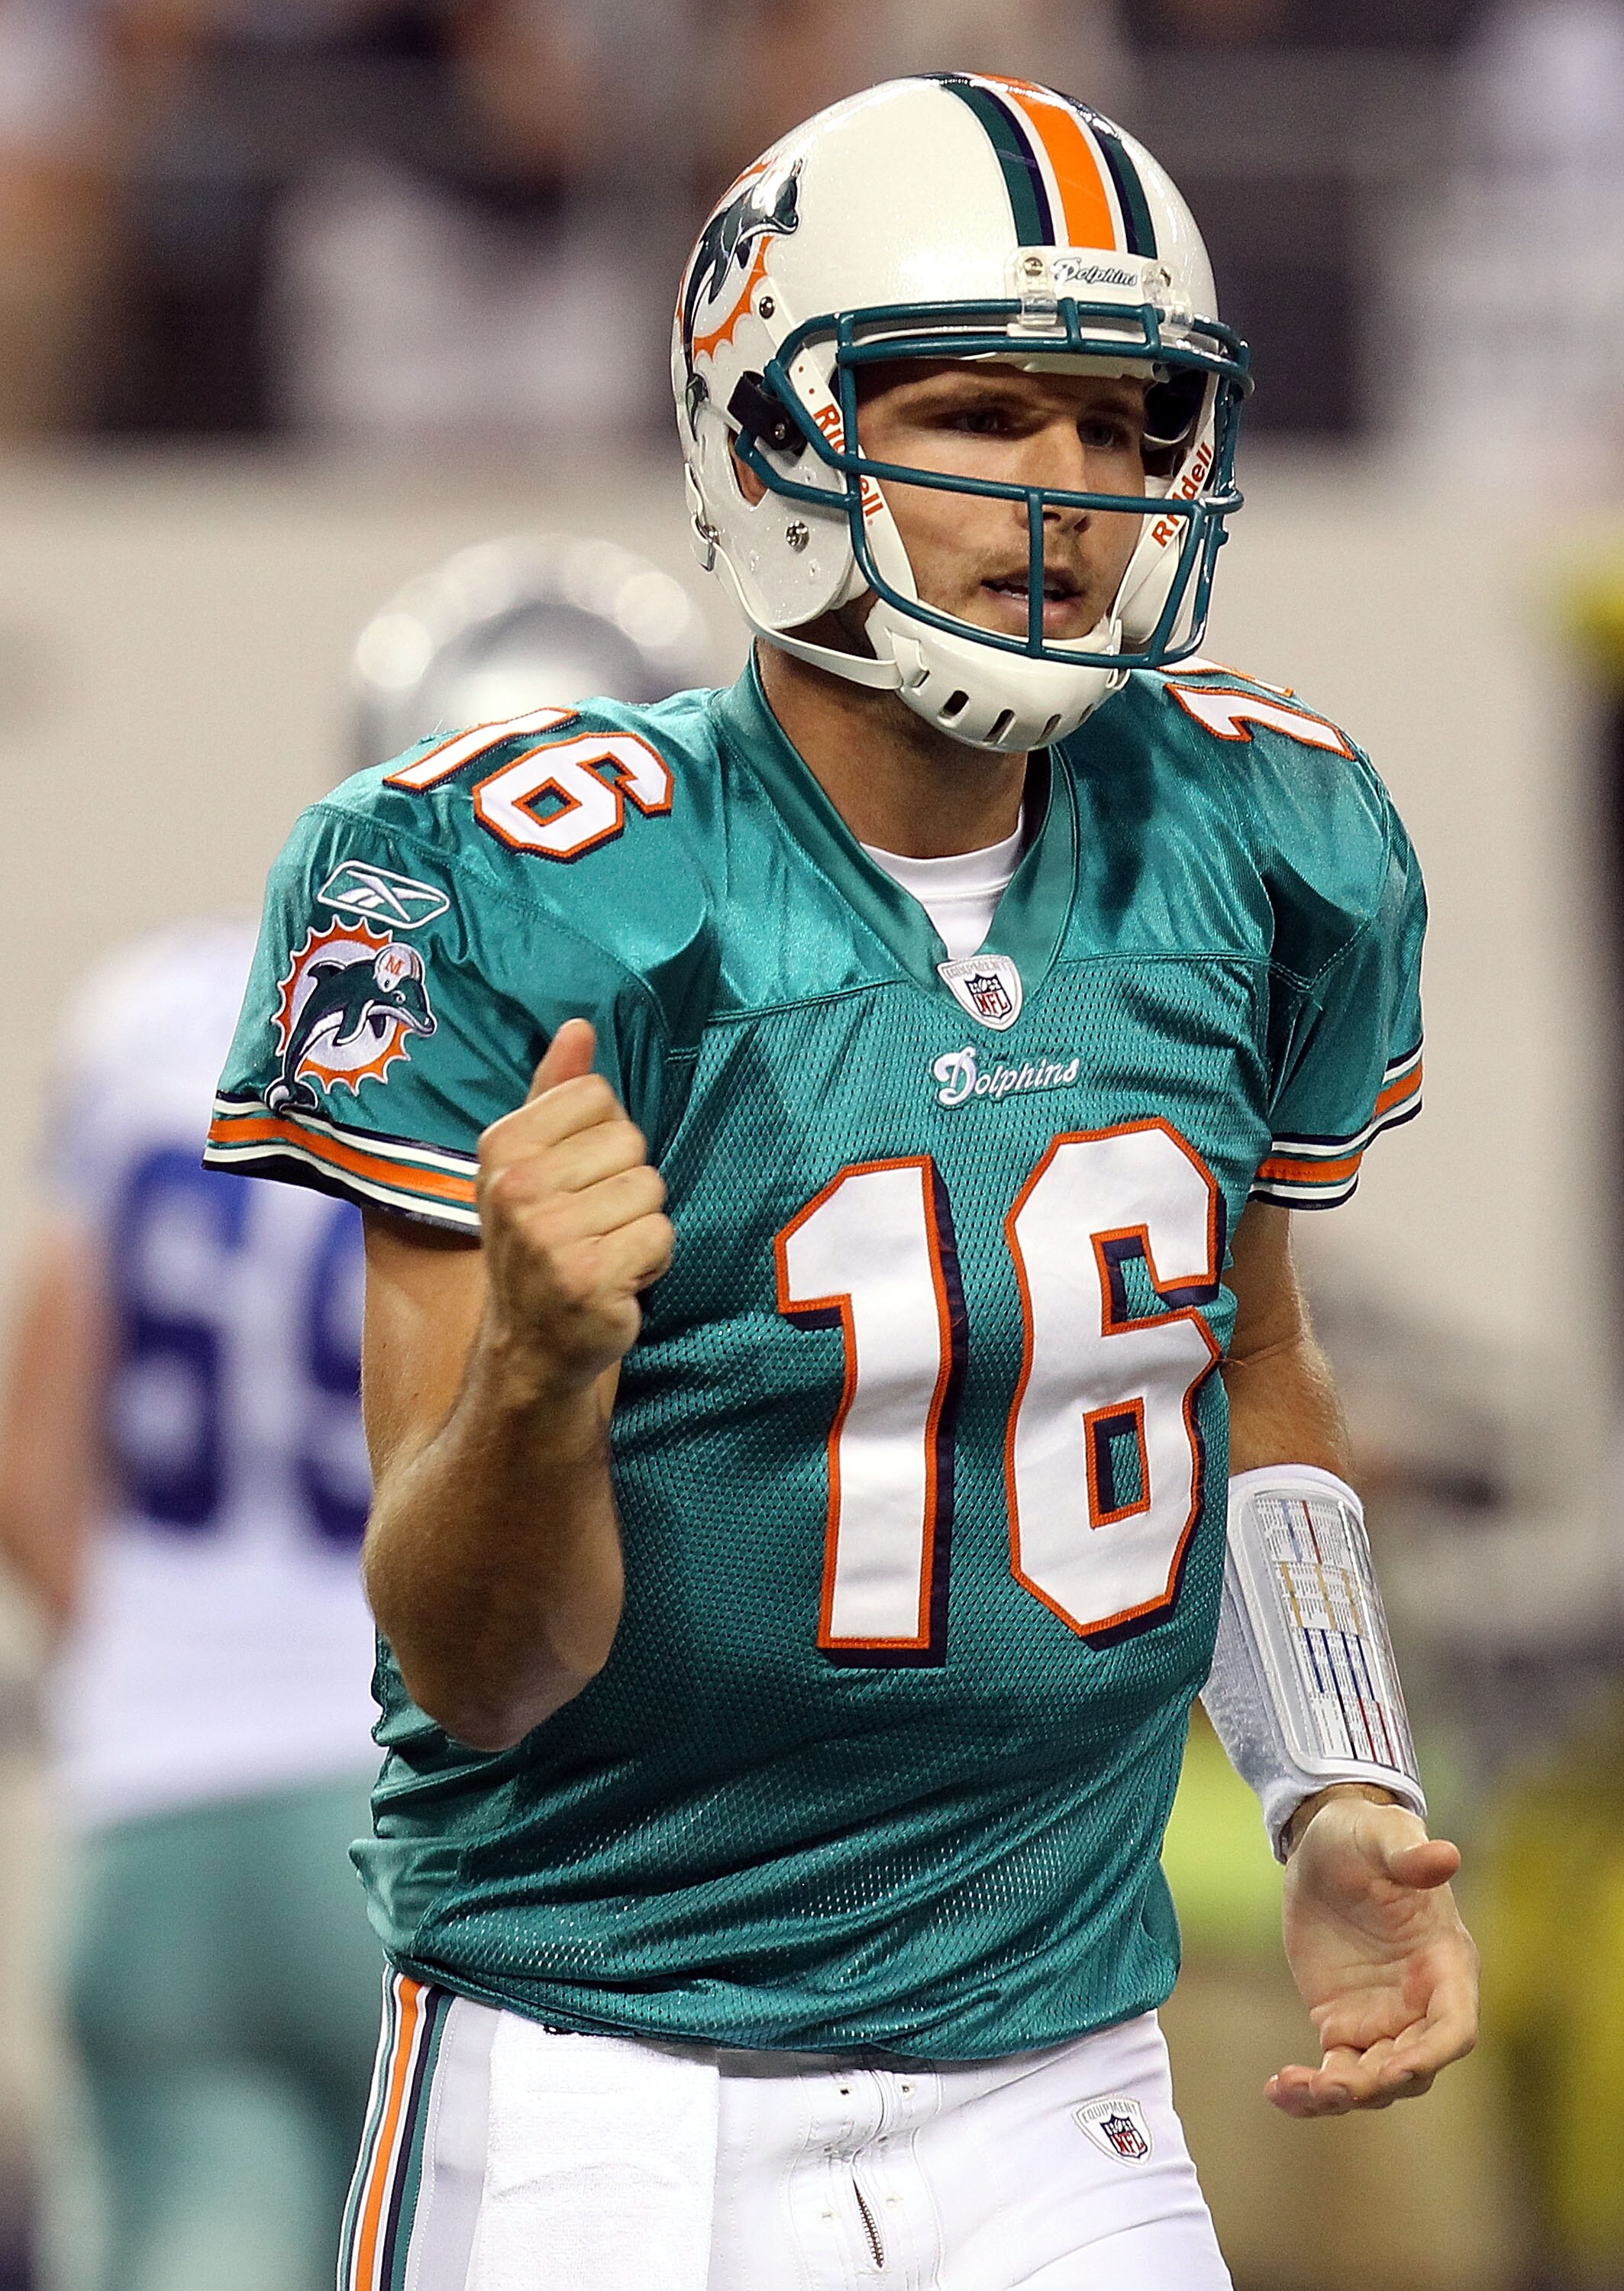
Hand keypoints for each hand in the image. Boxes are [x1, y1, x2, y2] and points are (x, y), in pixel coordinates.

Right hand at [476, 1020, 672, 1390]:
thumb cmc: (541, 1241)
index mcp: (503, 1147)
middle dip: (626, 1184)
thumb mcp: (533, 1163)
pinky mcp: (589, 1278)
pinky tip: (617, 1280)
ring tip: (603, 1251)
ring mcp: (549, 1236)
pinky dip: (652, 1260)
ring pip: (651, 1189)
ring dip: (641, 1225)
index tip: (576, 1179)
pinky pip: (661, 1235)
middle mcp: (516, 1187)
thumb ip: (556, 1092)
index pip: (599, 1096)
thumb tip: (579, 1026)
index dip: (603, 1138)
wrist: (531, 1344)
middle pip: (631, 1141)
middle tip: (591, 1224)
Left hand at [1271, 1791, 1478, 2116]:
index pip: (1454, 2027)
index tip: (1396, 2069)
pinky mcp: (1343, 2025)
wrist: (1324, 1847)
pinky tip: (1276, 2091)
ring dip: (1337, 2096)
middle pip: (1412, 2068)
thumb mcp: (1381, 1836)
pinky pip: (1334, 2072)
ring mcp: (1383, 2020)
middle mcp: (1421, 2003)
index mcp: (1446, 1964)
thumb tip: (1446, 1855)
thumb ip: (1408, 1855)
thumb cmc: (1365, 1835)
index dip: (1431, 2054)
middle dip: (1375, 2084)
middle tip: (1327, 2085)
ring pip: (1373, 2082)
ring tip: (1290, 2089)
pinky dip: (1310, 2091)